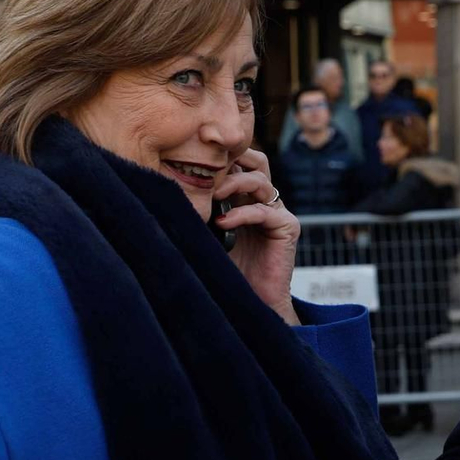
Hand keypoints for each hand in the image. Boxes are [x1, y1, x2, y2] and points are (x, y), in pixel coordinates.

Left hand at [212, 149, 301, 324]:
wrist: (251, 302)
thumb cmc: (227, 271)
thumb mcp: (208, 235)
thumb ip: (202, 211)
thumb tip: (172, 188)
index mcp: (246, 198)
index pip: (240, 164)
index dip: (222, 158)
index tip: (196, 159)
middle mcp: (264, 201)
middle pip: (257, 161)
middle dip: (233, 160)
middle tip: (208, 168)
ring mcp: (278, 212)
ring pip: (260, 180)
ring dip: (234, 183)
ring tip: (213, 195)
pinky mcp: (287, 227)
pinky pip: (264, 211)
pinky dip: (242, 213)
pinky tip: (223, 222)